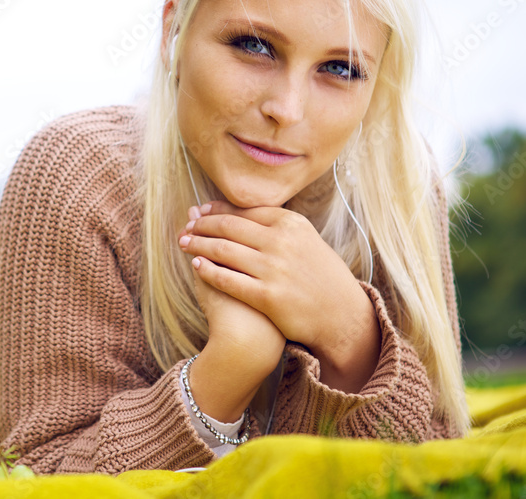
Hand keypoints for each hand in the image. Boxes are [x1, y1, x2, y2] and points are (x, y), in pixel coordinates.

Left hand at [178, 200, 380, 392]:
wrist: (342, 316)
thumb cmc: (322, 277)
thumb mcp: (306, 241)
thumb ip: (277, 226)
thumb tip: (240, 213)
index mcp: (291, 223)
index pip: (244, 210)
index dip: (217, 210)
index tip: (200, 211)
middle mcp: (281, 242)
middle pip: (228, 227)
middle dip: (202, 225)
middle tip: (185, 227)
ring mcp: (273, 269)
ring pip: (222, 250)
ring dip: (198, 245)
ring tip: (183, 243)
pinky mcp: (266, 296)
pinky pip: (227, 279)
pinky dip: (207, 271)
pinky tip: (196, 266)